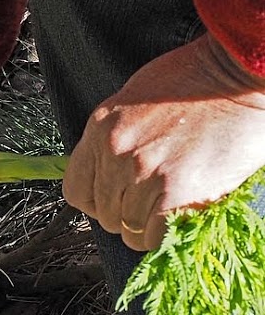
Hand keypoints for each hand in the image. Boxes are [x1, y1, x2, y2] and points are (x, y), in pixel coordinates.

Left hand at [63, 33, 264, 250]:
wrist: (240, 76)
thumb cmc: (194, 83)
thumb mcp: (133, 101)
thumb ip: (114, 139)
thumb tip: (106, 172)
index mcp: (100, 129)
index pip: (75, 190)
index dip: (96, 202)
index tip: (114, 201)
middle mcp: (115, 152)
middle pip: (102, 213)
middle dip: (125, 214)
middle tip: (151, 202)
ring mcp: (143, 173)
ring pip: (127, 230)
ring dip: (147, 226)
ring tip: (170, 205)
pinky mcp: (176, 192)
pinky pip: (152, 238)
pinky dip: (163, 236)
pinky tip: (179, 217)